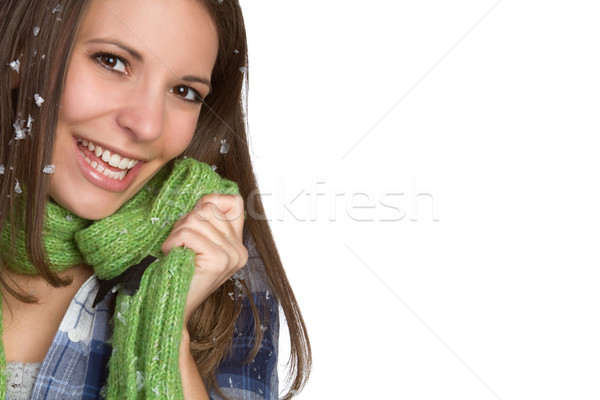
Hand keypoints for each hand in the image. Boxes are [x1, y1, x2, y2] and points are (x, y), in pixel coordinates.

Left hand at [161, 193, 247, 323]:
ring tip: (176, 251)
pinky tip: (173, 254)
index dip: (210, 203)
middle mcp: (239, 250)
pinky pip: (189, 234)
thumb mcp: (199, 244)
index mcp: (238, 245)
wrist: (173, 309)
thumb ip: (207, 223)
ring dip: (177, 234)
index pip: (234, 202)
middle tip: (179, 243)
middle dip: (185, 222)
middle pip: (208, 209)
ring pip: (196, 220)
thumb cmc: (180, 274)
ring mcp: (231, 255)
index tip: (194, 223)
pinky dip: (173, 242)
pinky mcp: (218, 260)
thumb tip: (205, 201)